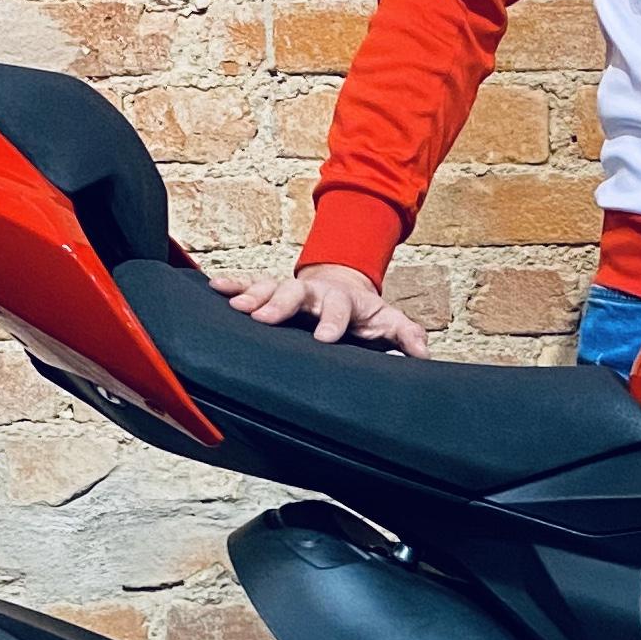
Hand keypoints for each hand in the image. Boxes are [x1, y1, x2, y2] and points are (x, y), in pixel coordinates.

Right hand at [214, 263, 431, 356]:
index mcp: (343, 302)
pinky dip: (233, 285)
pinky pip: (250, 284)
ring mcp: (290, 289)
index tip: (324, 338)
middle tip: (266, 318)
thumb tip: (425, 355)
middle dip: (281, 304)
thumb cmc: (362, 313)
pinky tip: (215, 287)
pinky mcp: (271, 290)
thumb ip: (405, 335)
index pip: (338, 310)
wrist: (342, 285)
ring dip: (253, 295)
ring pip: (270, 287)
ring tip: (236, 306)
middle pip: (296, 293)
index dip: (331, 322)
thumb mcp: (387, 321)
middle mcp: (313, 292)